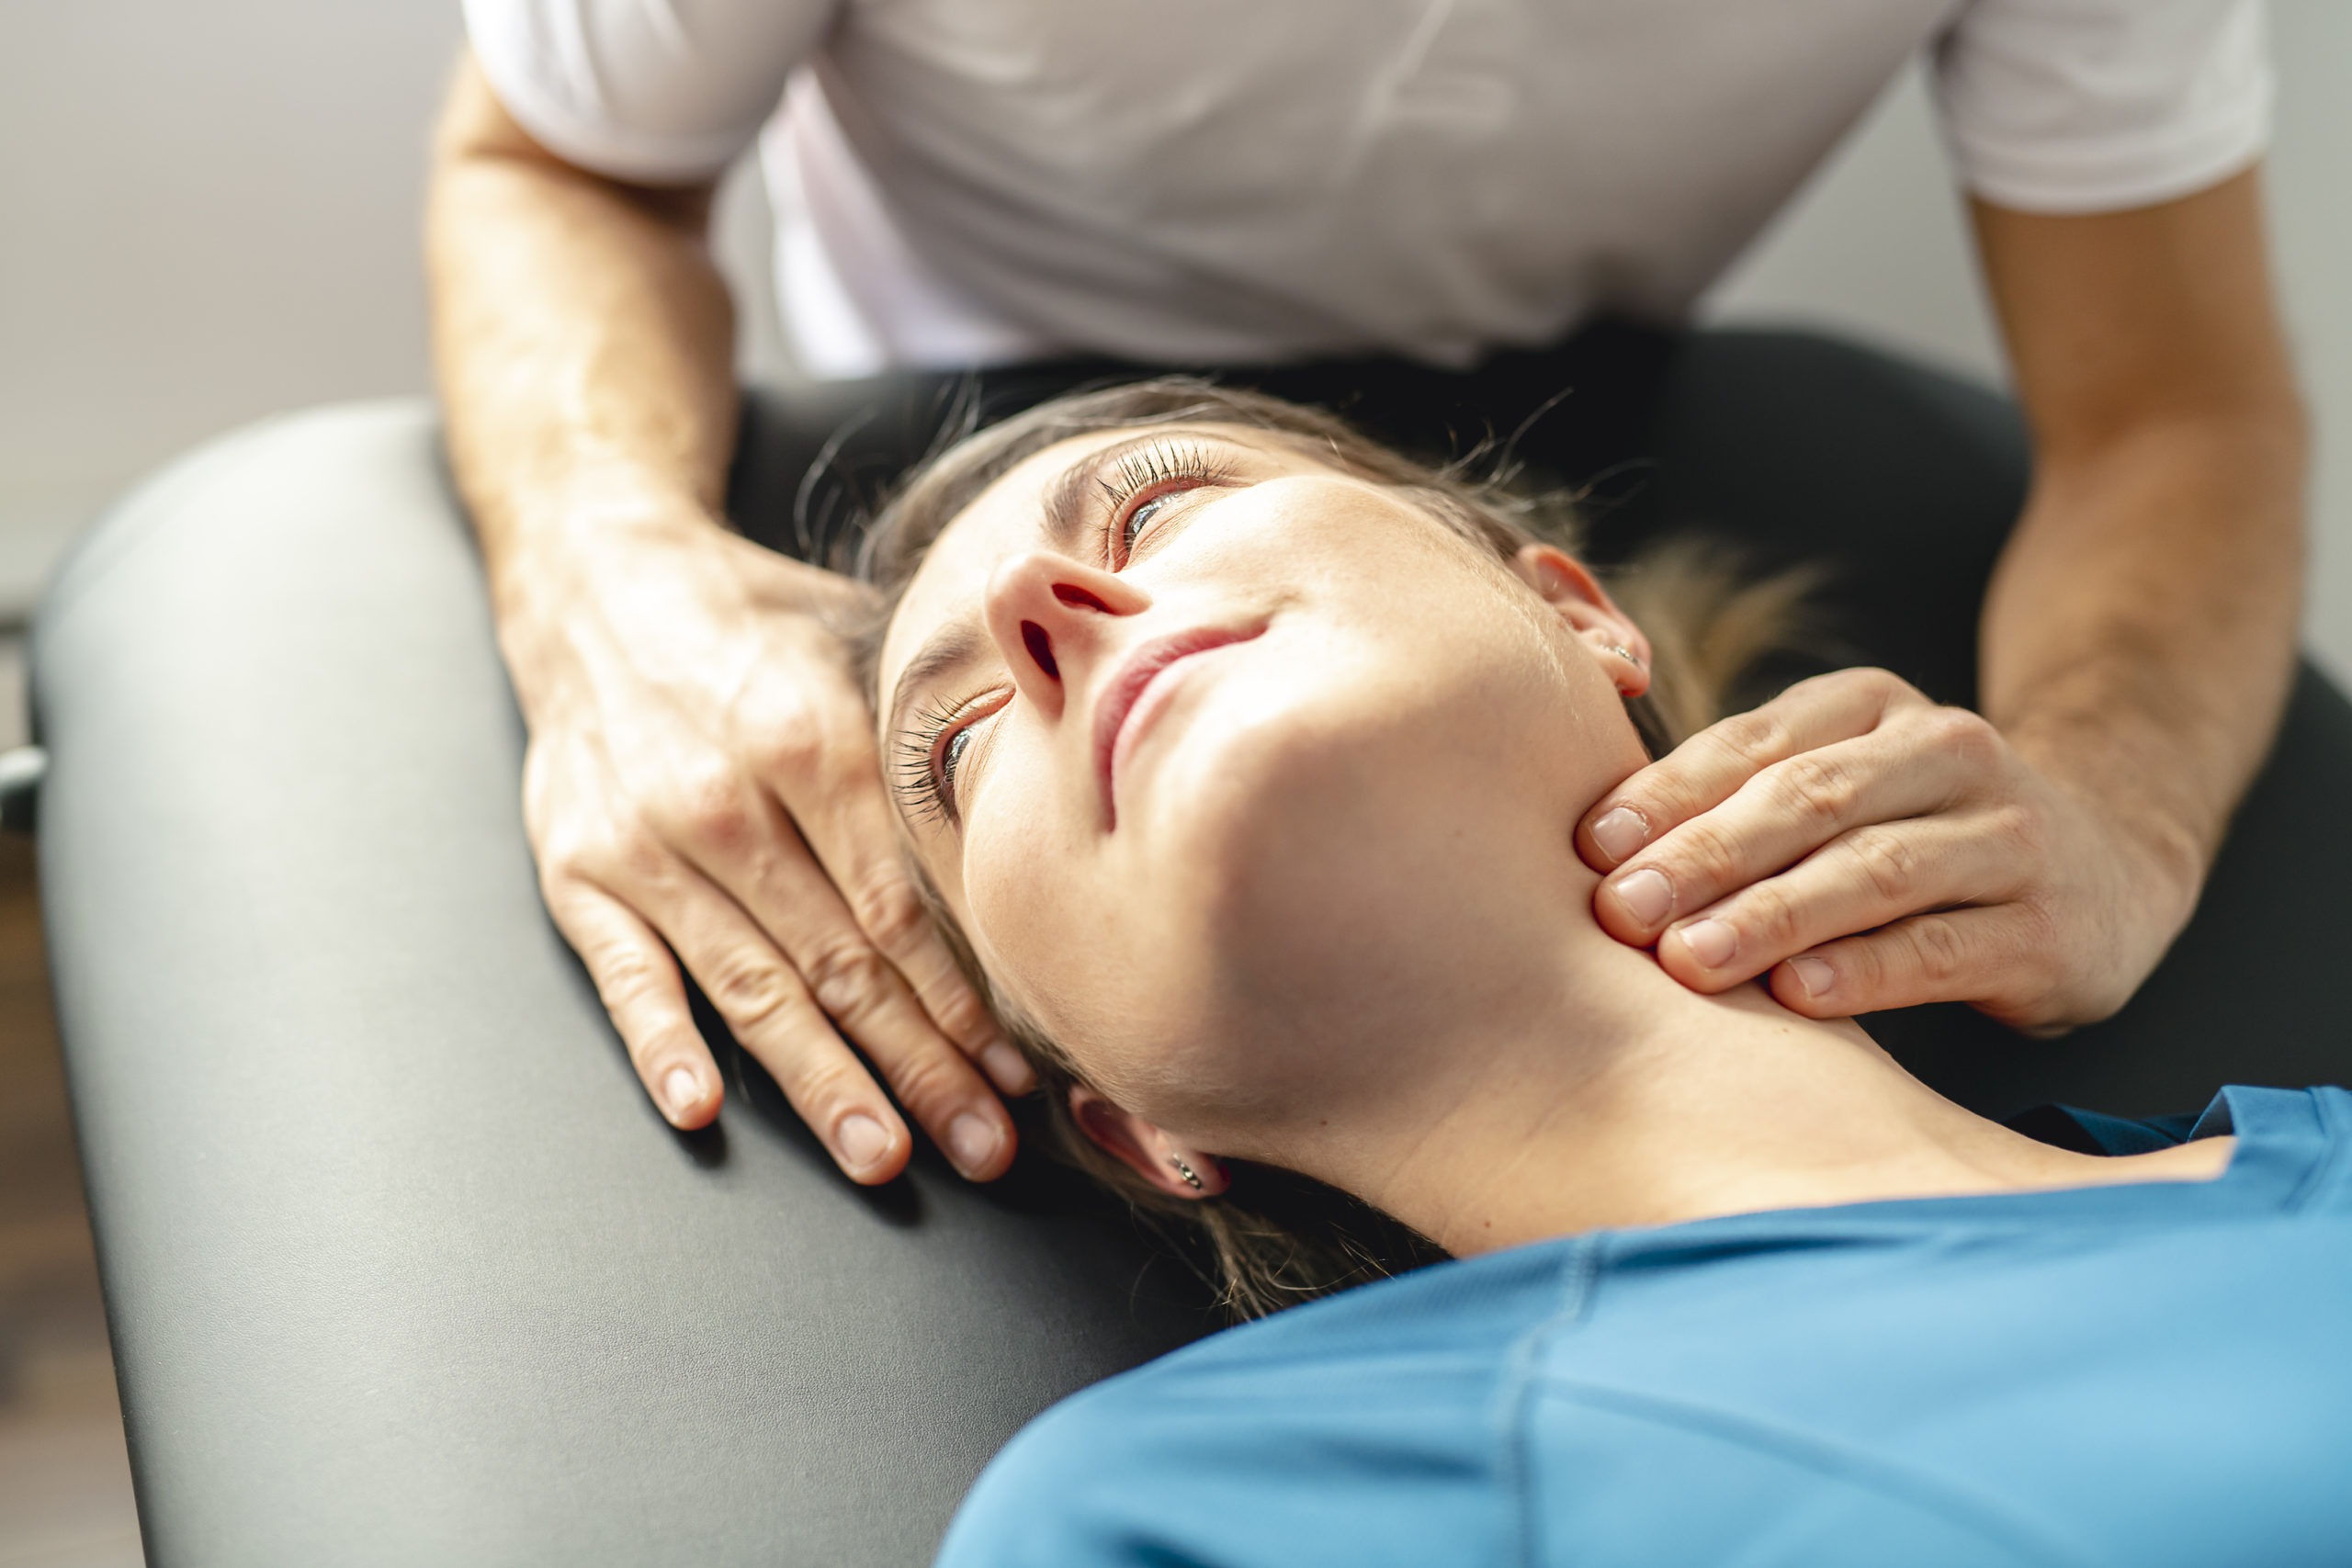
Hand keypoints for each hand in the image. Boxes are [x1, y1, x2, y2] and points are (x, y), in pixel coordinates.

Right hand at [503, 509, 1029, 1181]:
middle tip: (984, 1146)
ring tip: (883, 1155)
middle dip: (920, 1065)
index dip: (963, 997)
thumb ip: (938, 726)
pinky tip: (702, 1108)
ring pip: (751, 987)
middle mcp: (727, 803)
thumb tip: (1060, 786)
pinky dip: (661, 1042)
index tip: (1019, 1070)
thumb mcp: (857, 641)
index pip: (902, 904)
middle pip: (840, 963)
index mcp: (811, 740)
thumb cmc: (754, 623)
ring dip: (822, 1082)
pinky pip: (625, 975)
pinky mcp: (578, 877)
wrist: (594, 577)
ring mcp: (645, 848)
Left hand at [1574, 668, 2197, 1030]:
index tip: (1590, 847)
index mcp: (1871, 706)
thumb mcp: (1837, 789)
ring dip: (1771, 916)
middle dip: (1706, 855)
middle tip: (1623, 909)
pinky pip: (1940, 947)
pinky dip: (1864, 971)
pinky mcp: (2045, 926)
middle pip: (1809, 801)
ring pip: (1873, 871)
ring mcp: (2005, 837)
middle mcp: (1946, 754)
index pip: (1755, 744)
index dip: (1668, 793)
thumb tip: (1592, 851)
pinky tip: (1796, 997)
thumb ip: (1735, 801)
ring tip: (1688, 959)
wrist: (2104, 867)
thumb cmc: (1915, 835)